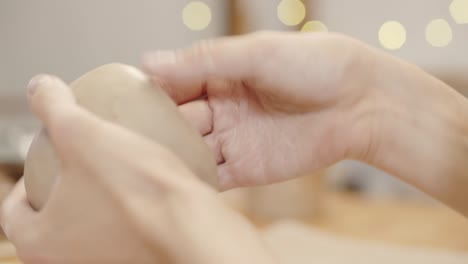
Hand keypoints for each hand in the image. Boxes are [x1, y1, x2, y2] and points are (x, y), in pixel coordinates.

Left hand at [0, 75, 273, 263]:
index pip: (13, 212)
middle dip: (63, 192)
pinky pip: (123, 236)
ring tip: (114, 175)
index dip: (23, 183)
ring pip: (90, 230)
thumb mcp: (83, 134)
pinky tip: (143, 193)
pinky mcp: (137, 262)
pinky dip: (126, 217)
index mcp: (41, 243)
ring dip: (97, 204)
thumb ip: (53, 108)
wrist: (194, 228)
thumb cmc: (137, 191)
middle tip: (80, 167)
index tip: (41, 167)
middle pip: (52, 222)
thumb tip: (40, 87)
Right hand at [143, 31, 378, 189]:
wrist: (359, 102)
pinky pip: (212, 177)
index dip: (149, 92)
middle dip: (154, 128)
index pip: (173, 84)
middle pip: (176, 120)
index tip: (120, 101)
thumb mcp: (255, 53)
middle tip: (124, 137)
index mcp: (220, 75)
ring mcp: (232, 139)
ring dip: (169, 156)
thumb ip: (203, 61)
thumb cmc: (314, 65)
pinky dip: (193, 180)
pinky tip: (172, 182)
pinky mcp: (246, 168)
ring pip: (190, 150)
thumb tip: (148, 61)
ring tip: (139, 162)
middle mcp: (222, 108)